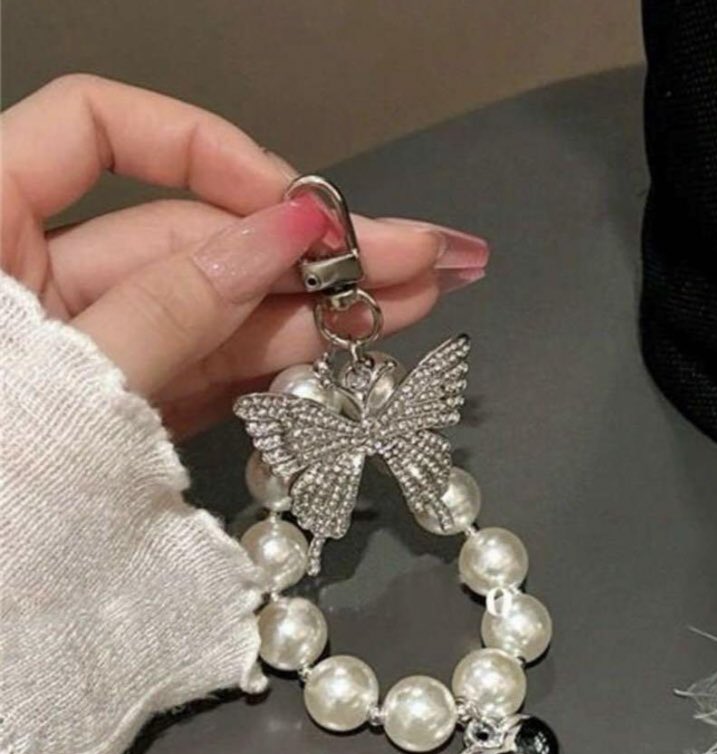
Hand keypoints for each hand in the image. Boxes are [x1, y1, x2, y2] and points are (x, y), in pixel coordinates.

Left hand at [1, 75, 488, 435]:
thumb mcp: (70, 382)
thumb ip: (174, 306)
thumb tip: (286, 233)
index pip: (98, 130)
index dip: (208, 150)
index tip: (300, 207)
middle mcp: (44, 280)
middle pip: (191, 234)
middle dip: (311, 247)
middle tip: (424, 252)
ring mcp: (96, 350)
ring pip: (217, 311)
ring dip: (318, 308)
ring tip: (418, 299)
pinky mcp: (130, 411)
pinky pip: (208, 375)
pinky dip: (276, 367)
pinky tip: (351, 349)